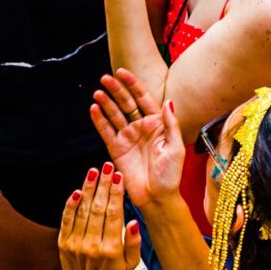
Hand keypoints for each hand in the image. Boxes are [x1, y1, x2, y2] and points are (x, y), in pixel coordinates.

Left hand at [60, 165, 141, 269]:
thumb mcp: (132, 263)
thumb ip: (134, 242)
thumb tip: (133, 221)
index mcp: (112, 249)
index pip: (114, 215)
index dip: (116, 194)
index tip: (118, 178)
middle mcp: (93, 245)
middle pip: (98, 209)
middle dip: (103, 185)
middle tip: (107, 167)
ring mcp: (76, 244)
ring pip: (82, 211)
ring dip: (88, 189)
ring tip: (93, 172)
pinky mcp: (64, 243)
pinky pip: (66, 220)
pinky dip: (71, 205)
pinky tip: (77, 190)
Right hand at [90, 70, 185, 208]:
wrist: (157, 197)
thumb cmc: (171, 174)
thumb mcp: (176, 147)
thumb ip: (171, 124)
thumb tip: (169, 102)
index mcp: (157, 124)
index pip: (143, 99)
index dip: (133, 85)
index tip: (122, 72)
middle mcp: (141, 127)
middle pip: (126, 103)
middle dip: (116, 90)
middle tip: (105, 79)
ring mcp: (128, 137)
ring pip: (114, 115)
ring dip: (106, 103)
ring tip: (98, 92)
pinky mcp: (116, 148)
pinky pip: (106, 131)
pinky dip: (99, 120)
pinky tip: (94, 109)